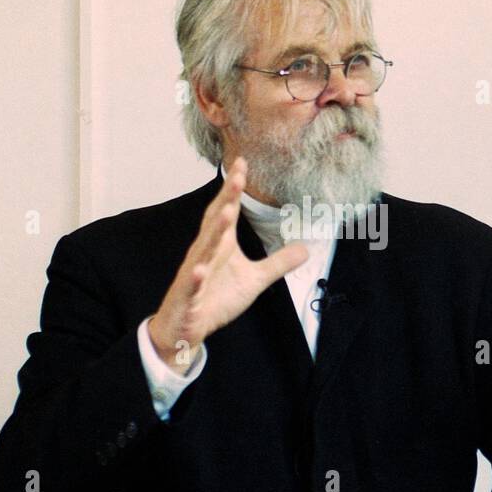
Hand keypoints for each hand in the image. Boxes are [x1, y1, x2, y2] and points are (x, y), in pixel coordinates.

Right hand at [148, 157, 309, 373]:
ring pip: (202, 250)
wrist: (185, 328)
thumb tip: (306, 249)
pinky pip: (191, 285)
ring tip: (226, 214)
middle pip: (215, 222)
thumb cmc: (215, 298)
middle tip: (237, 177)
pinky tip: (200, 270)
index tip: (243, 163)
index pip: (226, 210)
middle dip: (225, 199)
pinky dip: (196, 277)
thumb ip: (277, 263)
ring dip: (214, 232)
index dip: (234, 189)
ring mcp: (193, 274)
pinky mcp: (187, 296)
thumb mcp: (254, 280)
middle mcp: (204, 254)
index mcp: (219, 245)